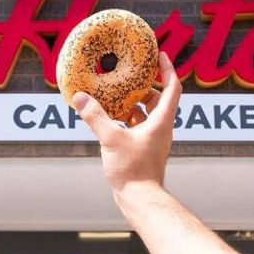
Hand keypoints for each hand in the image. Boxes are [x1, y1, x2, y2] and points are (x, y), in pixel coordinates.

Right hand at [73, 52, 180, 194]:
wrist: (140, 198)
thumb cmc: (133, 170)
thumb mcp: (111, 139)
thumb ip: (96, 117)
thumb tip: (80, 97)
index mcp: (161, 121)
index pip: (172, 88)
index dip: (168, 69)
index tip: (160, 55)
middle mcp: (161, 128)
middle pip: (157, 99)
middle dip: (145, 84)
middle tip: (129, 72)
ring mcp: (152, 139)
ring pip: (145, 113)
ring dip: (132, 102)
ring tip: (114, 91)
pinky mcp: (143, 149)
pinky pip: (135, 126)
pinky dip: (124, 118)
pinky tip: (107, 115)